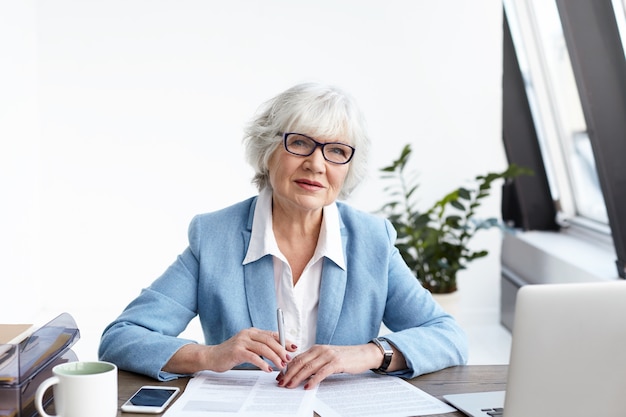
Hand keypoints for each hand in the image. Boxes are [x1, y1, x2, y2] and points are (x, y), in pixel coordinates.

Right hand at [163, 328, 296, 374]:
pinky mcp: (237, 351)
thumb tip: (279, 352)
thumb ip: (260, 347)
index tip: (294, 348)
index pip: (272, 334)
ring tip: (281, 366)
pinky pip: (253, 357)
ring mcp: (242, 341)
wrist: (212, 356)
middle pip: (269, 340)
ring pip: (263, 348)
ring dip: (274, 358)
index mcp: (252, 331)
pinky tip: (268, 369)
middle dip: (281, 350)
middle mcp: (248, 333)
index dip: (284, 340)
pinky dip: (262, 363)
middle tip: (288, 359)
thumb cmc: (231, 353)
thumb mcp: (247, 347)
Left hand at [276, 343, 381, 389]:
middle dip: (289, 373)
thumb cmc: (345, 358)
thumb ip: (315, 363)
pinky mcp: (337, 362)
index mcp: (316, 348)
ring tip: (290, 386)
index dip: (287, 368)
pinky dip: (313, 380)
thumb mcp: (327, 358)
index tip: (280, 377)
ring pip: (308, 367)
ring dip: (297, 377)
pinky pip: (322, 372)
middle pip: (300, 362)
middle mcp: (320, 350)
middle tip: (281, 383)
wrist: (363, 354)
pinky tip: (307, 386)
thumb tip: (300, 373)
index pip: (297, 358)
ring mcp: (328, 355)